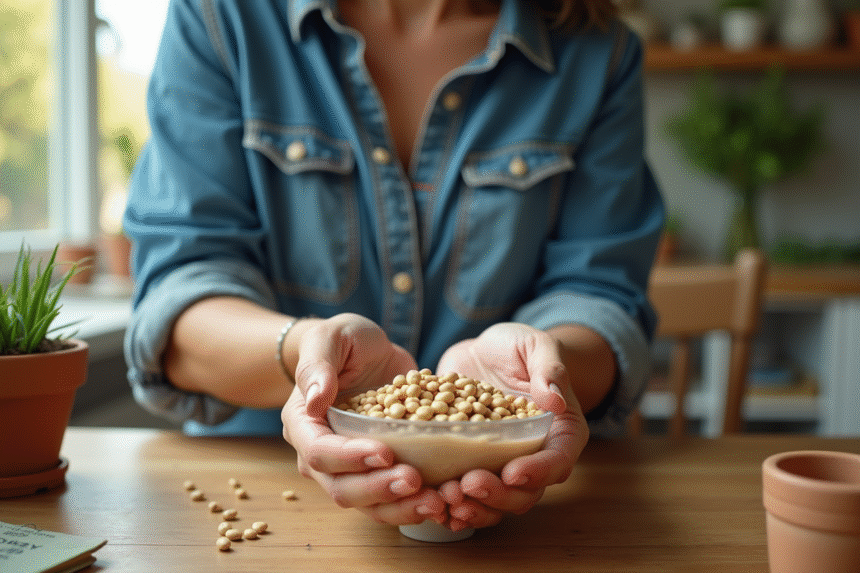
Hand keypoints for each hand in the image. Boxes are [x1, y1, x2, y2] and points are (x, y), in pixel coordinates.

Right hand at [281, 313, 445, 524]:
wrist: (364, 352)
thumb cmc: (342, 341)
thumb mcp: (330, 339)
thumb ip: (318, 366)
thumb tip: (315, 400)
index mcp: (304, 425)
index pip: (319, 453)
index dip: (350, 458)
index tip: (385, 453)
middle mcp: (322, 455)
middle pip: (343, 488)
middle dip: (379, 489)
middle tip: (415, 481)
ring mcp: (352, 468)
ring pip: (370, 504)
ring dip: (401, 507)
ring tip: (436, 502)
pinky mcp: (379, 471)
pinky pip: (393, 499)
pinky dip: (415, 505)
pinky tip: (443, 502)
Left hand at [435, 322, 589, 530]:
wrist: (485, 351)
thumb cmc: (519, 346)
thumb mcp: (536, 346)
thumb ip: (549, 370)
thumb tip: (555, 399)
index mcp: (560, 432)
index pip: (557, 461)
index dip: (537, 472)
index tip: (511, 473)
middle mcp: (533, 456)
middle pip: (525, 492)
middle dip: (497, 496)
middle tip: (468, 485)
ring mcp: (501, 465)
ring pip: (495, 503)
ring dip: (473, 507)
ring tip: (447, 499)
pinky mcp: (472, 465)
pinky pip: (467, 495)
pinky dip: (452, 506)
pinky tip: (434, 507)